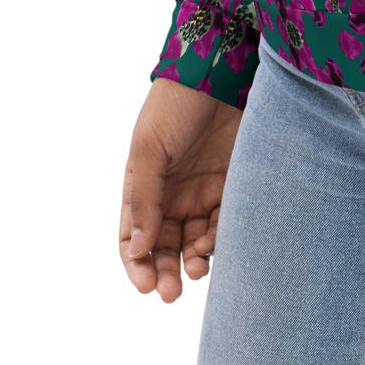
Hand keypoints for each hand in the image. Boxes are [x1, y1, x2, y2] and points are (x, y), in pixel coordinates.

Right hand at [118, 78, 242, 301]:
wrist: (220, 71)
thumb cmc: (175, 105)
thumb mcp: (150, 148)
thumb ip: (144, 199)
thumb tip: (139, 250)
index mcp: (143, 186)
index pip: (133, 238)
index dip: (136, 264)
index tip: (146, 284)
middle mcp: (172, 194)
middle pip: (164, 247)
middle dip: (165, 272)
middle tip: (171, 292)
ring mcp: (202, 191)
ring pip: (194, 242)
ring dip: (193, 261)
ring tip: (197, 268)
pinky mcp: (232, 186)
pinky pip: (224, 224)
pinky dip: (218, 240)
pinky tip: (216, 244)